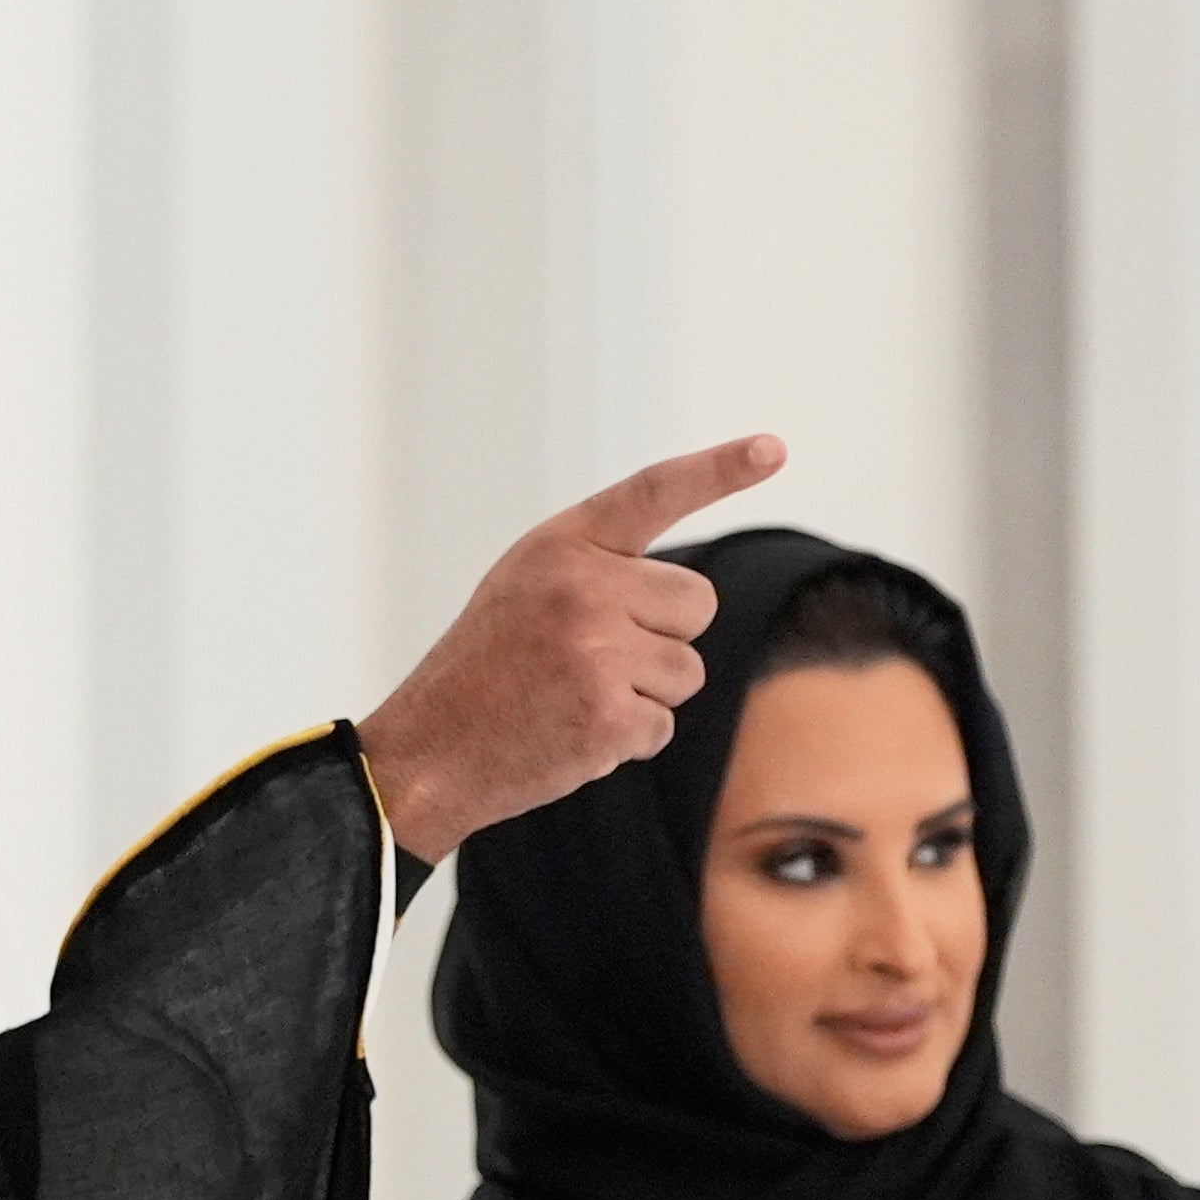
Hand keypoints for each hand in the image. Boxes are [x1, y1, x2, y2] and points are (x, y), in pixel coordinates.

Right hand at [355, 434, 785, 863]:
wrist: (427, 752)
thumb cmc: (482, 670)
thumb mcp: (525, 589)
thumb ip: (596, 571)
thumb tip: (690, 598)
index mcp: (560, 547)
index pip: (653, 493)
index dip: (719, 469)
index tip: (772, 447)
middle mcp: (582, 587)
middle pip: (696, 603)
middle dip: (662, 638)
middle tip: (588, 660)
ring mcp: (596, 650)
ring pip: (687, 670)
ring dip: (643, 694)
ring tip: (571, 697)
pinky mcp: (608, 714)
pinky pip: (662, 726)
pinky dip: (625, 740)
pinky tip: (570, 733)